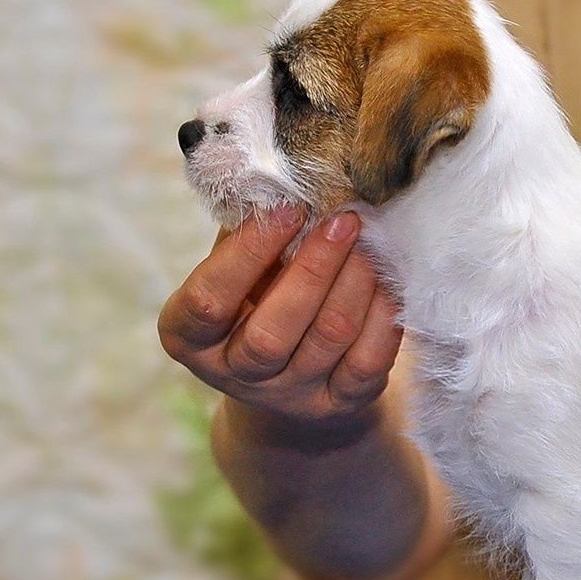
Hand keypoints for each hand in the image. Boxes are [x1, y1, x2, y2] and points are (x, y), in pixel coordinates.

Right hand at [157, 207, 403, 432]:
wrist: (290, 375)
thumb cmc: (257, 297)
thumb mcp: (236, 270)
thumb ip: (246, 231)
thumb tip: (274, 176)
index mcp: (191, 336)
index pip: (208, 300)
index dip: (247, 253)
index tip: (288, 208)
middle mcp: (235, 373)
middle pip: (271, 333)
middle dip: (313, 269)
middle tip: (344, 220)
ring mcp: (290, 395)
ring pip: (328, 339)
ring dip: (355, 282)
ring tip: (371, 240)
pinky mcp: (340, 403)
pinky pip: (368, 361)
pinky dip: (384, 314)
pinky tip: (389, 278)